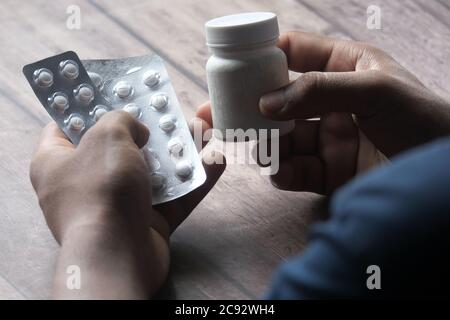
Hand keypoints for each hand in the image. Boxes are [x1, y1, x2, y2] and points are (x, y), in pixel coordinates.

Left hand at [30, 110, 224, 297]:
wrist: (119, 255)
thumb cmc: (102, 189)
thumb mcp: (107, 137)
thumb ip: (121, 119)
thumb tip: (138, 129)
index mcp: (57, 162)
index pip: (67, 126)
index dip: (90, 105)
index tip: (116, 92)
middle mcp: (85, 184)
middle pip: (121, 147)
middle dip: (152, 128)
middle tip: (173, 111)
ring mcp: (118, 205)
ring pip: (154, 171)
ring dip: (182, 152)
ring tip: (206, 130)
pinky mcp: (147, 223)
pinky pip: (173, 196)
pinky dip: (194, 179)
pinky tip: (218, 159)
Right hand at [197, 32, 449, 194]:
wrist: (443, 181)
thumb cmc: (423, 119)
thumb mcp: (375, 90)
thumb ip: (319, 91)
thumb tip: (266, 102)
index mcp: (345, 68)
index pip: (296, 53)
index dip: (265, 55)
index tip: (235, 65)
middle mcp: (332, 102)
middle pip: (280, 100)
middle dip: (249, 107)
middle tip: (219, 113)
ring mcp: (329, 137)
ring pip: (283, 138)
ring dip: (262, 143)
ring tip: (246, 147)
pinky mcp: (330, 171)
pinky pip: (296, 170)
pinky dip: (283, 172)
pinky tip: (278, 171)